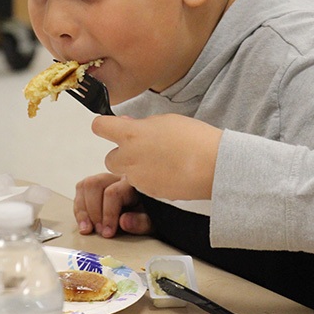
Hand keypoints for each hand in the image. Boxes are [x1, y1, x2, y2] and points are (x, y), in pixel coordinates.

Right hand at [73, 172, 151, 237]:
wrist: (149, 211)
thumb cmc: (149, 214)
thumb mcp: (151, 222)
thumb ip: (140, 222)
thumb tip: (123, 221)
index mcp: (132, 183)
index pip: (113, 193)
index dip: (107, 214)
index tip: (108, 233)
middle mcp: (116, 178)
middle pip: (94, 184)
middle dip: (93, 211)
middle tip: (99, 231)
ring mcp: (104, 180)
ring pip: (85, 185)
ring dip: (82, 210)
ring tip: (88, 228)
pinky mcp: (95, 187)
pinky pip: (80, 191)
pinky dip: (79, 209)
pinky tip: (84, 223)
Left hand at [91, 113, 221, 200]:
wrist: (214, 166)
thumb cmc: (194, 138)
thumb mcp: (166, 121)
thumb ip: (141, 125)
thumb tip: (127, 124)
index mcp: (131, 134)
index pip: (100, 126)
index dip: (104, 125)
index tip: (108, 126)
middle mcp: (129, 157)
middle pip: (109, 158)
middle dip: (121, 154)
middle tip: (142, 149)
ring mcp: (138, 178)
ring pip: (127, 173)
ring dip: (137, 168)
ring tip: (163, 160)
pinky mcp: (149, 193)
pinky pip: (143, 184)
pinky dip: (151, 179)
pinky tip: (170, 172)